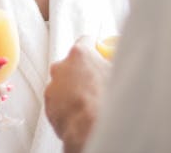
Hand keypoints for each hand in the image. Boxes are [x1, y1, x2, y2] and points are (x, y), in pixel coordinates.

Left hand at [44, 36, 109, 152]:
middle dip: (83, 71)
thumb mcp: (120, 74)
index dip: (94, 47)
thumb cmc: (107, 102)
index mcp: (80, 54)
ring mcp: (53, 87)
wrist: (92, 130)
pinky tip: (81, 112)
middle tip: (97, 83)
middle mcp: (61, 67)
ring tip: (90, 102)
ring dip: (75, 90)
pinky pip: (59, 101)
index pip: (86, 41)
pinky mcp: (49, 105)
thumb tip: (121, 58)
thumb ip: (115, 62)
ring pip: (64, 83)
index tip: (99, 53)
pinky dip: (68, 105)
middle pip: (73, 64)